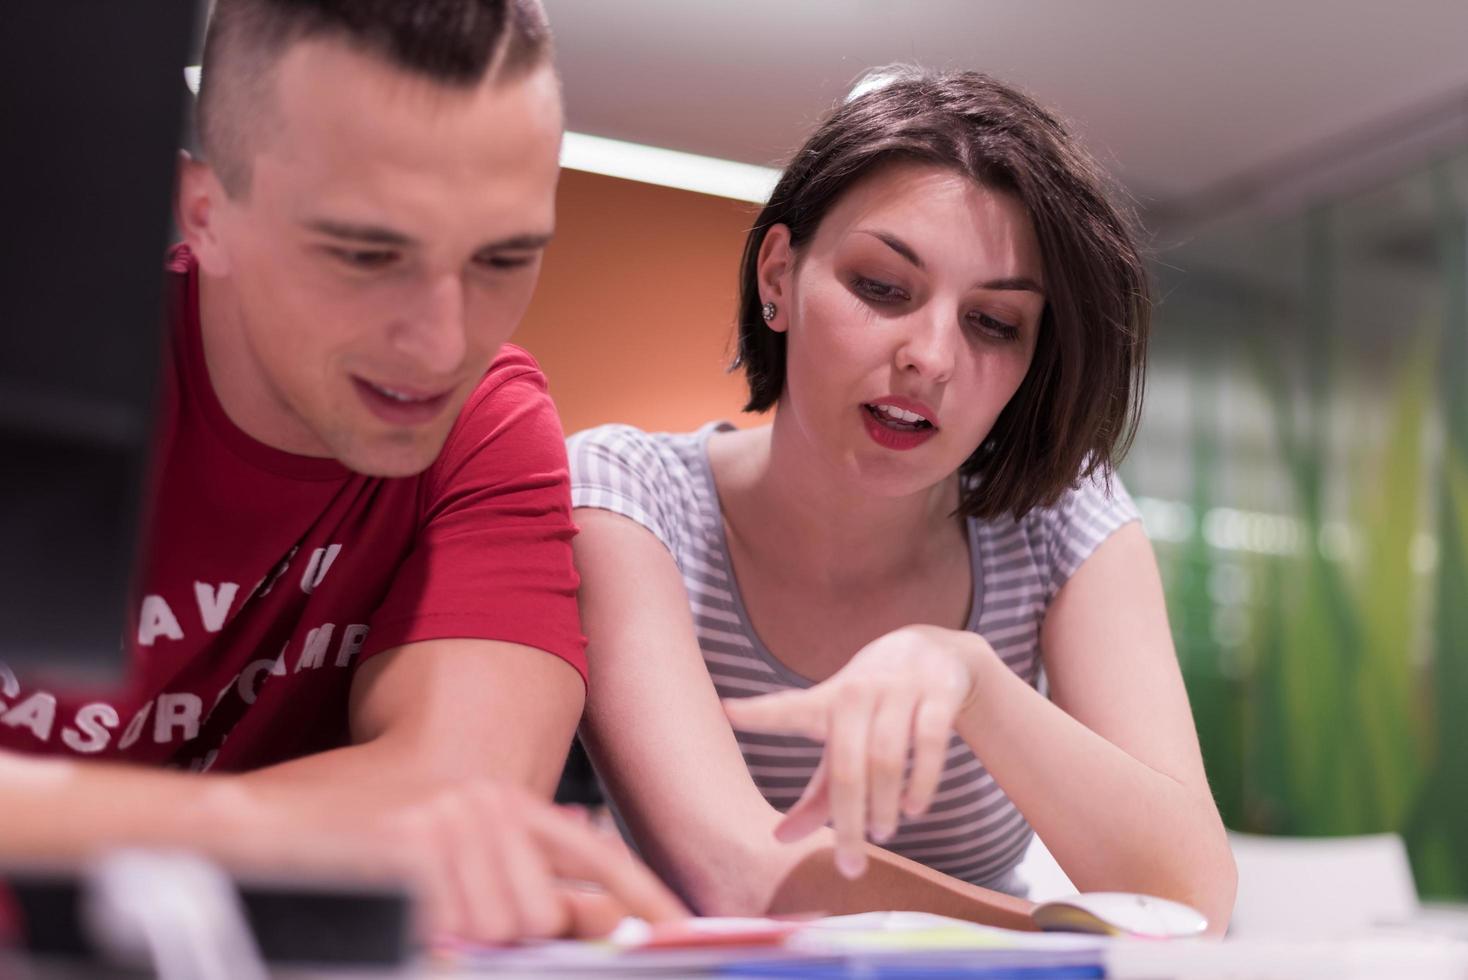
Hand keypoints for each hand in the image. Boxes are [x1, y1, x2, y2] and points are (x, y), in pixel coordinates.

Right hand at [375, 780, 686, 944]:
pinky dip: (433, 944)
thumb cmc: (353, 847)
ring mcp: (448, 826)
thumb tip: (600, 920)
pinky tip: (400, 920)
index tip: (683, 930)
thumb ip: (520, 878)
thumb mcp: (450, 849)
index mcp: (502, 799)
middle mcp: (484, 804)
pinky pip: (455, 936)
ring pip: (502, 931)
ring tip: (411, 914)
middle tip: (448, 923)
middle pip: (544, 915)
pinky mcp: (410, 852)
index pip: (594, 854)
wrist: (258, 827)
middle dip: (507, 942)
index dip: (642, 897)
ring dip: (461, 943)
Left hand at [721, 625, 989, 878]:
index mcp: (826, 701)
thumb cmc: (874, 706)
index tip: (726, 710)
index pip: (789, 708)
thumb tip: (779, 840)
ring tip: (883, 833)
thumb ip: (817, 792)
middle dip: (847, 820)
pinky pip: (930, 742)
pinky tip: (915, 808)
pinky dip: (922, 781)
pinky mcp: (938, 692)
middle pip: (846, 764)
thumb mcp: (843, 740)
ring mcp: (899, 688)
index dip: (759, 713)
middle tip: (850, 863)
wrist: (932, 650)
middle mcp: (858, 692)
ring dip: (884, 803)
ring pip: (886, 756)